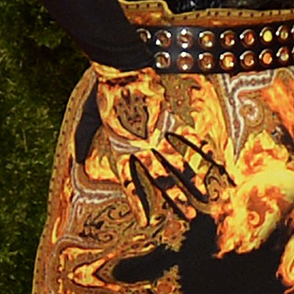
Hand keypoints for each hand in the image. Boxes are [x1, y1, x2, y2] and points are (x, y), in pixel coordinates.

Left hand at [91, 65, 214, 222]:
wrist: (122, 73)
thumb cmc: (104, 94)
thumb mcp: (88, 120)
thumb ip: (83, 141)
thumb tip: (77, 162)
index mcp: (122, 149)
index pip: (130, 183)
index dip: (138, 202)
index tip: (146, 221)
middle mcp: (142, 147)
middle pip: (161, 179)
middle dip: (175, 199)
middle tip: (187, 216)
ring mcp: (159, 134)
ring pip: (179, 162)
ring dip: (192, 181)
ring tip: (203, 196)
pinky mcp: (170, 119)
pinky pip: (189, 136)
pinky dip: (203, 148)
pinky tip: (216, 160)